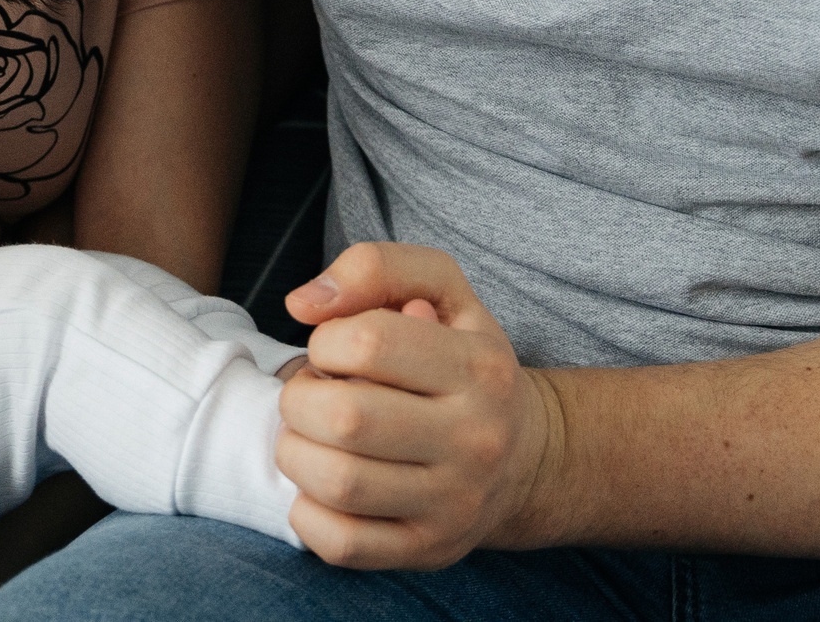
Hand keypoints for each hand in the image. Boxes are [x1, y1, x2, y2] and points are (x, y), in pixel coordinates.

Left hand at [276, 242, 563, 568]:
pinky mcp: (428, 550)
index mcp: (479, 368)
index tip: (333, 349)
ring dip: (296, 451)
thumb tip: (303, 303)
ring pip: (337, 483)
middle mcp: (475, 440)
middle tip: (312, 394)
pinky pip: (340, 543)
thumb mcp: (442, 290)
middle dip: (300, 398)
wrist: (524, 457)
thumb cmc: (461, 361)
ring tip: (310, 435)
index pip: (369, 342)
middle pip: (345, 419)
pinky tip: (320, 484)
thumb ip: (375, 268)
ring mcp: (454, 504)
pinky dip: (307, 511)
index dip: (327, 340)